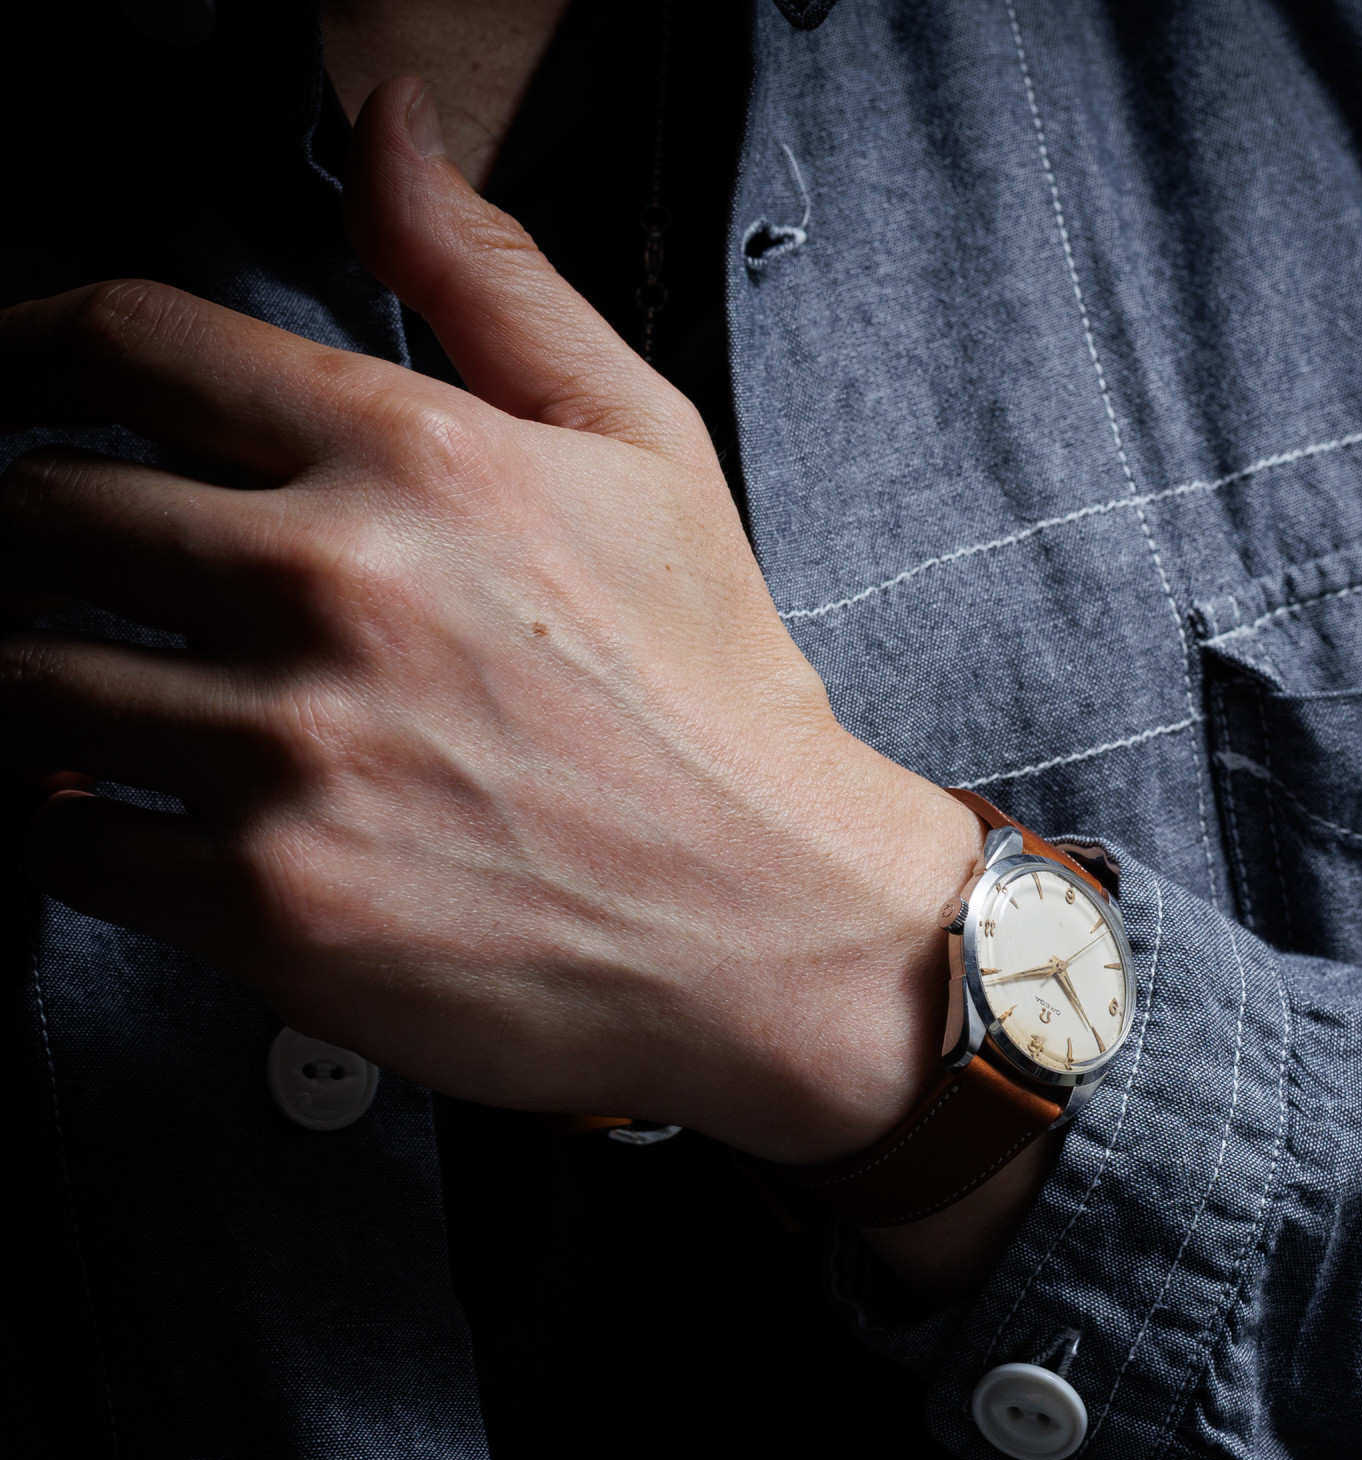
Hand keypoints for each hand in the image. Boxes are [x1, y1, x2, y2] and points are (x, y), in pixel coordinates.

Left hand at [0, 77, 980, 1166]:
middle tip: (63, 583)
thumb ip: (495, 280)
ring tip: (97, 709)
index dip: (16, 354)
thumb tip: (389, 130)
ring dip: (36, 691)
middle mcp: (338, 591)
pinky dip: (73, 836)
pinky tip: (141, 821)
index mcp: (416, 458)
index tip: (1, 389)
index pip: (122, 344)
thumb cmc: (718, 705)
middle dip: (28, 544)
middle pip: (37, 515)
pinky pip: (66, 850)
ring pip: (24, 685)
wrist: (781, 924)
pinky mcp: (273, 904)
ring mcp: (296, 753)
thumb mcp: (647, 452)